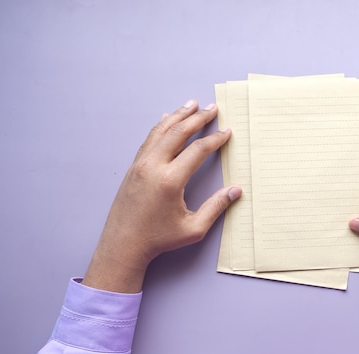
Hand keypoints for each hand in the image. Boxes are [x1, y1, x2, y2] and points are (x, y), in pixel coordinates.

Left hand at [82, 100, 240, 292]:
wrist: (123, 244)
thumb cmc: (158, 239)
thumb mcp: (193, 228)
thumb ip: (216, 207)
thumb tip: (236, 190)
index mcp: (170, 180)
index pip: (197, 150)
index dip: (215, 139)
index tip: (227, 131)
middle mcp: (153, 166)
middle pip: (178, 133)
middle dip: (198, 118)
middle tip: (212, 108)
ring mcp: (140, 165)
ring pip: (161, 131)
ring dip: (178, 116)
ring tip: (192, 104)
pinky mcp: (133, 168)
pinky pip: (149, 140)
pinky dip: (160, 127)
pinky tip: (167, 119)